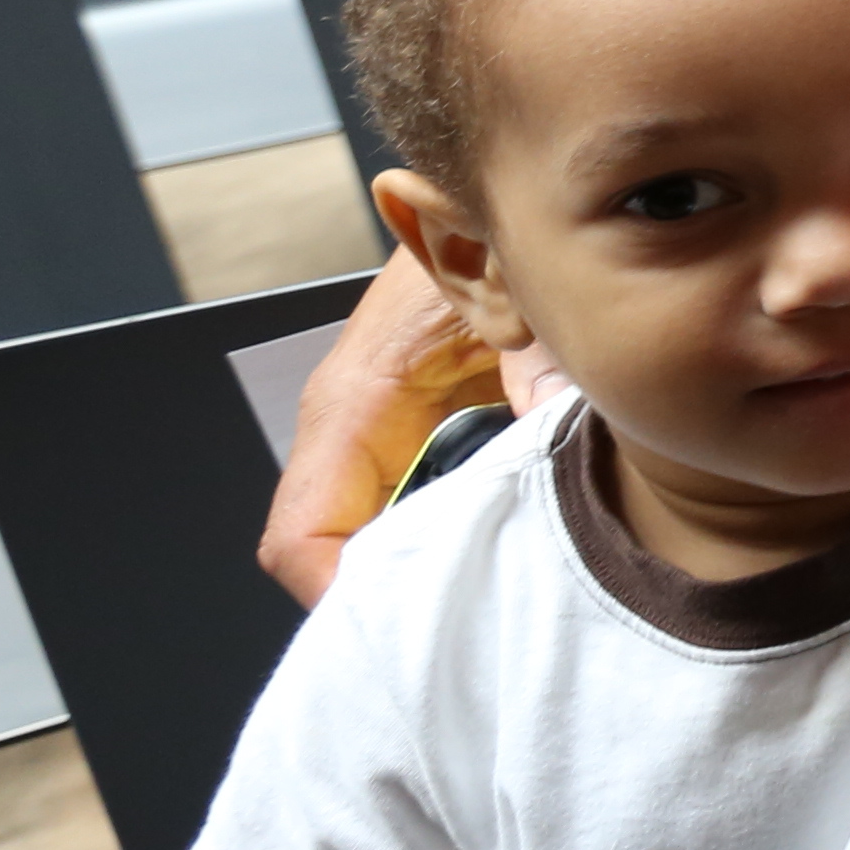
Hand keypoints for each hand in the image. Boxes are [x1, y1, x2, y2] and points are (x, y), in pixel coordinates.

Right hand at [254, 249, 553, 608]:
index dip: (343, 596)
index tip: (405, 634)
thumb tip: (547, 426)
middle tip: (471, 643)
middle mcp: (354, 431)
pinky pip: (418, 515)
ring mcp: (383, 442)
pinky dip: (457, 546)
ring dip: (432, 580)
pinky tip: (517, 561)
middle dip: (394, 607)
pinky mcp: (418, 442)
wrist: (484, 206)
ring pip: (380, 544)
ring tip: (500, 612)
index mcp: (354, 401)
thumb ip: (533, 362)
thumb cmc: (480, 238)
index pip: (303, 533)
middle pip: (337, 557)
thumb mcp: (512, 294)